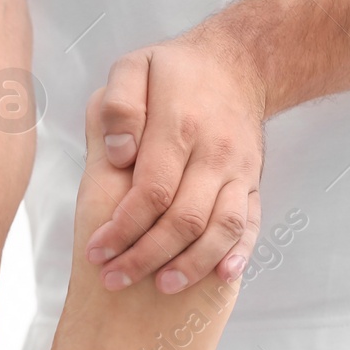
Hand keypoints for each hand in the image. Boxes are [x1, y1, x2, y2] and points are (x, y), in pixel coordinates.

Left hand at [83, 28, 266, 292]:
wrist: (240, 62)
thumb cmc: (174, 72)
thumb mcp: (134, 68)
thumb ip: (119, 107)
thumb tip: (120, 155)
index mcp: (179, 127)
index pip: (150, 191)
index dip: (122, 227)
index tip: (96, 251)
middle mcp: (214, 153)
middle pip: (184, 218)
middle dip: (146, 256)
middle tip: (113, 280)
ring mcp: (238, 170)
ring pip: (221, 228)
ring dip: (192, 264)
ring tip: (161, 288)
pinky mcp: (253, 181)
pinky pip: (252, 222)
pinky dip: (241, 253)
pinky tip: (222, 278)